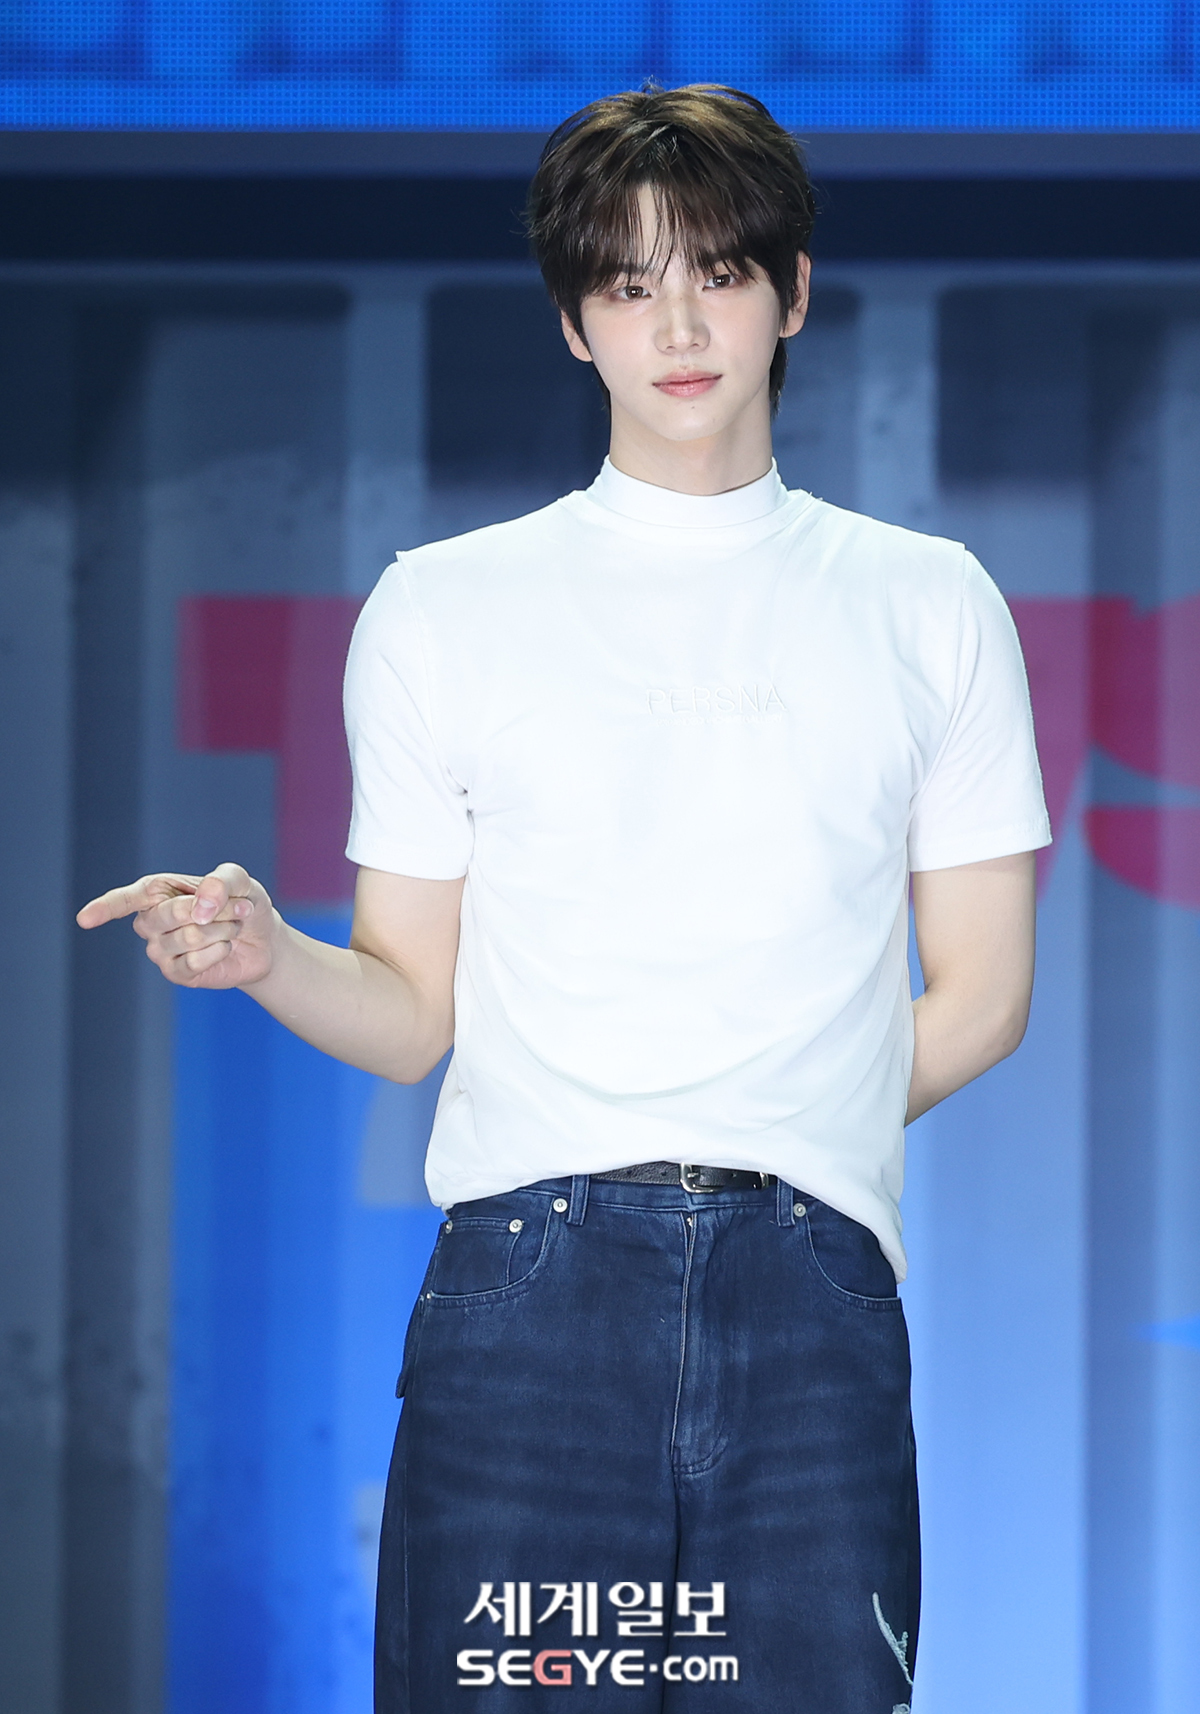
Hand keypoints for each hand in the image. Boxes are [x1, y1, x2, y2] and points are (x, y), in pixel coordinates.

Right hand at [76, 862, 277, 989]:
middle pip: (168, 914)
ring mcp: (159, 950)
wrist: (262, 939)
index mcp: (156, 891)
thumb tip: (199, 908)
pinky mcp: (176, 974)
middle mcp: (150, 921)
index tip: (85, 919)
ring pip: (188, 937)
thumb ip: (220, 882)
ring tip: (231, 927)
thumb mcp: (240, 882)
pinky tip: (224, 948)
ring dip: (222, 929)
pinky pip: (192, 963)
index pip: (125, 900)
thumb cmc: (242, 903)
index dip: (104, 908)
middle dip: (215, 909)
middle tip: (238, 908)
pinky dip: (218, 951)